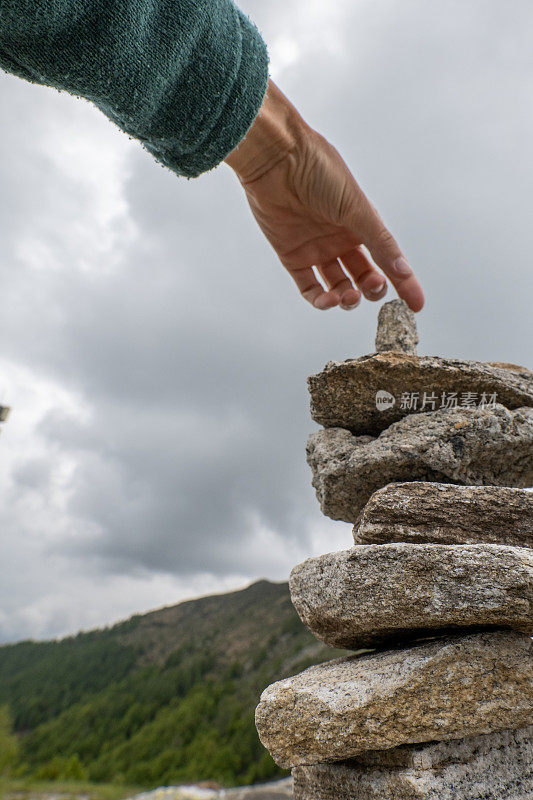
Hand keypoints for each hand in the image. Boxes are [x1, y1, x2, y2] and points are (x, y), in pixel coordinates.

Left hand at [225, 79, 423, 311]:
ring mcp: (317, 248)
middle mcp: (341, 238)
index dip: (404, 283)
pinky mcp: (292, 256)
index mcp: (362, 223)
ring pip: (338, 285)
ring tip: (348, 296)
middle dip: (371, 288)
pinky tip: (329, 300)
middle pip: (362, 276)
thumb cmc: (320, 172)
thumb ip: (380, 242)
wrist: (277, 159)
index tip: (416, 305)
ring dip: (346, 297)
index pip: (388, 259)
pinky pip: (309, 287)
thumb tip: (404, 271)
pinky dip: (320, 300)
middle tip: (371, 288)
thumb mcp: (357, 209)